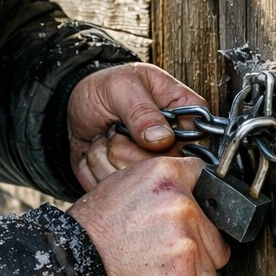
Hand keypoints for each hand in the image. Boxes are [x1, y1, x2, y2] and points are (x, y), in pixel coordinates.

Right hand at [67, 156, 229, 275]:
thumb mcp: (124, 184)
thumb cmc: (94, 231)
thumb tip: (196, 190)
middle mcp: (182, 209)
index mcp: (167, 179)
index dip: (203, 207)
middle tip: (161, 256)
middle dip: (196, 254)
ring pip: (208, 274)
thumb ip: (166, 184)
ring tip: (153, 273)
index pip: (209, 186)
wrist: (70, 269)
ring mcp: (184, 249)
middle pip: (216, 241)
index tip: (196, 219)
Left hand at [68, 64, 204, 188]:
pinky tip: (98, 153)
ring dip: (114, 158)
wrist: (75, 110)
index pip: (200, 132)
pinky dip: (102, 171)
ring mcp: (156, 161)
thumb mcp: (120, 86)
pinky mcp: (136, 179)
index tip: (151, 140)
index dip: (178, 142)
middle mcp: (175, 139)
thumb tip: (163, 139)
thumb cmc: (103, 90)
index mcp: (182, 108)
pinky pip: (125, 188)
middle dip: (133, 150)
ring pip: (147, 179)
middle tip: (115, 131)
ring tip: (106, 138)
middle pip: (174, 163)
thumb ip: (142, 110)